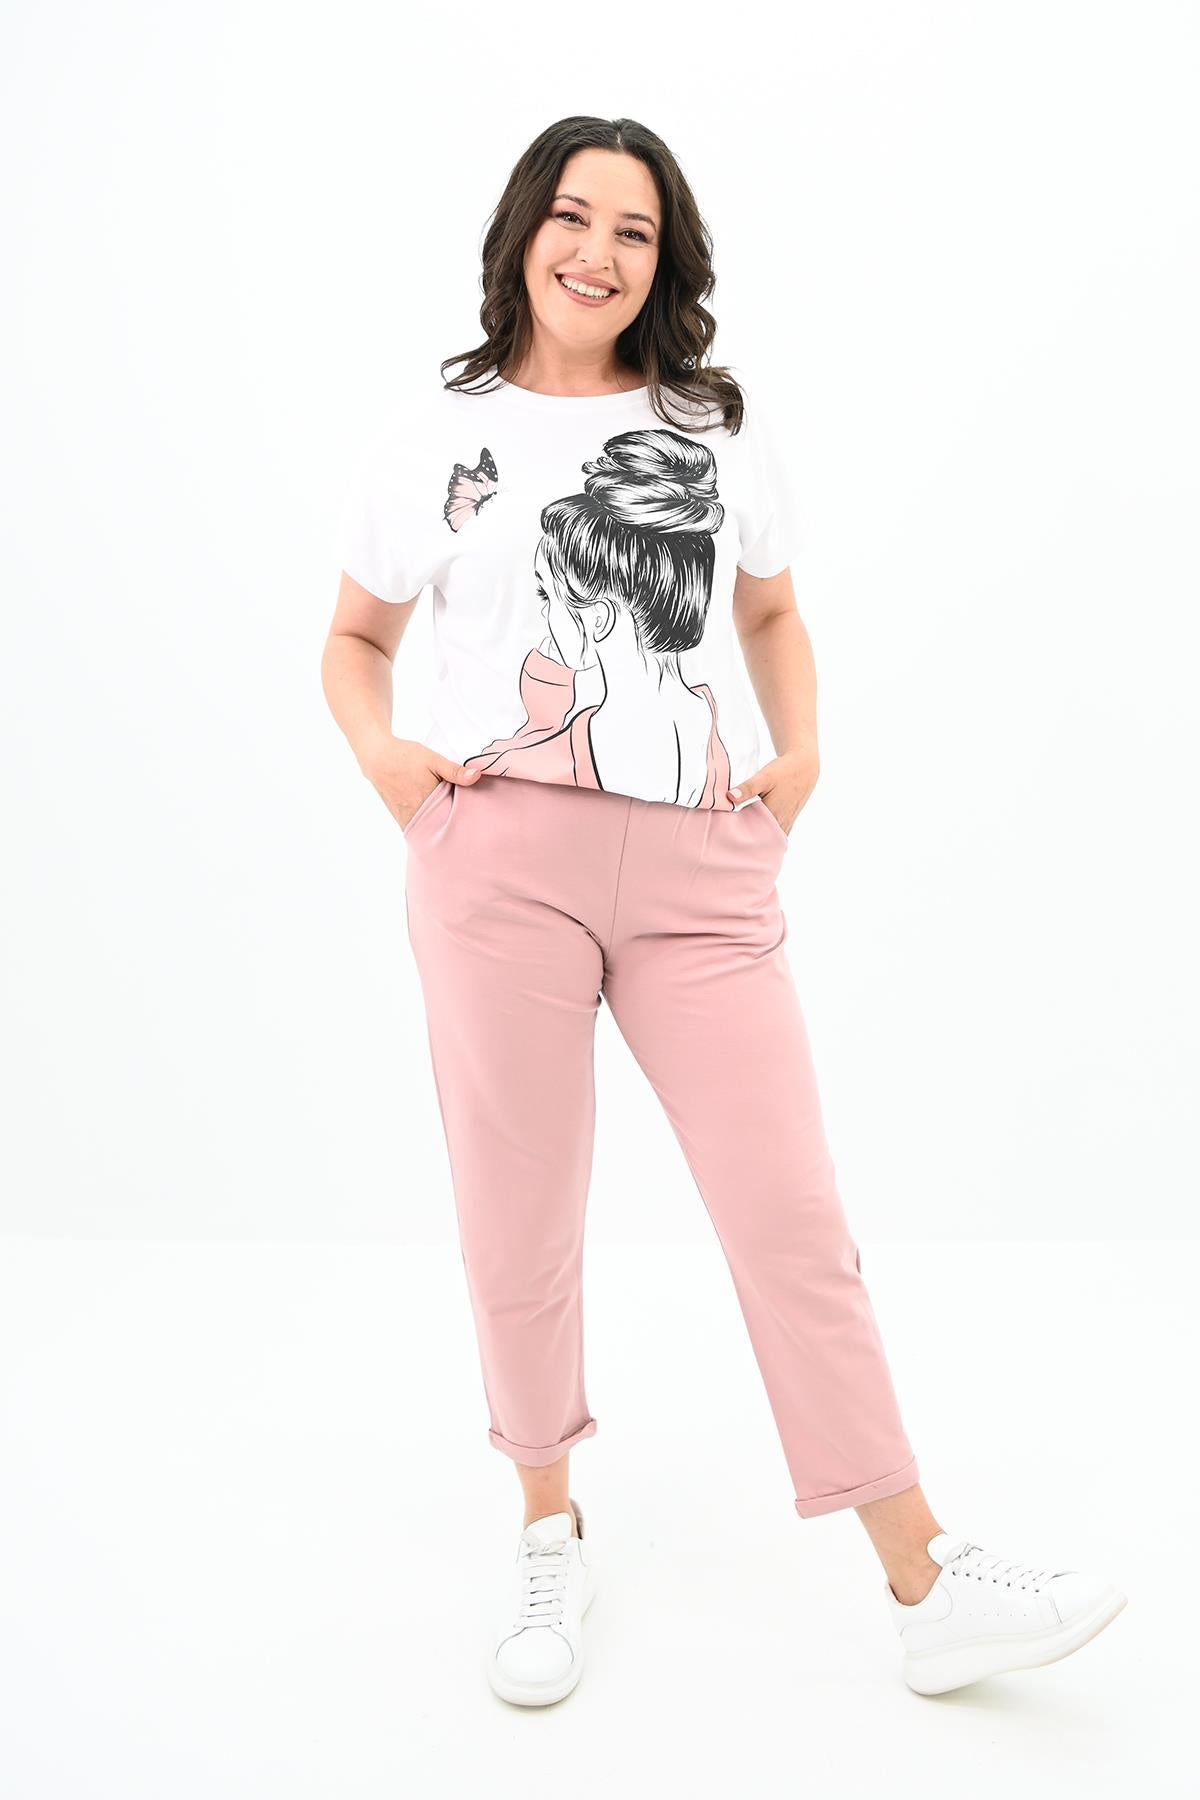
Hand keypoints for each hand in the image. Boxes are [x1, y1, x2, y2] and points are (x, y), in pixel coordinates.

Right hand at [358, 736, 483, 830]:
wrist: (377, 758)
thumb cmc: (405, 757)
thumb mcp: (433, 759)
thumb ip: (455, 771)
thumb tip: (477, 775)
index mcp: (428, 803)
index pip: (452, 820)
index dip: (464, 819)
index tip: (474, 818)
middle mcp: (416, 815)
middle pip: (441, 828)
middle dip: (453, 827)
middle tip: (467, 825)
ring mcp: (407, 819)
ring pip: (429, 830)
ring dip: (440, 828)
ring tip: (453, 825)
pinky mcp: (400, 818)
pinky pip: (418, 828)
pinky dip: (428, 827)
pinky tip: (436, 823)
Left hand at [728, 743, 819, 837]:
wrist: (805, 767)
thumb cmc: (784, 771)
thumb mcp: (764, 777)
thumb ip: (748, 788)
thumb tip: (730, 797)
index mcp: (773, 815)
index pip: (751, 833)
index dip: (737, 833)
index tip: (725, 831)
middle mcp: (781, 823)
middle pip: (760, 838)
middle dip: (746, 838)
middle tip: (729, 835)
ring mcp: (786, 824)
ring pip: (769, 837)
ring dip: (757, 836)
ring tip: (741, 834)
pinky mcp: (789, 821)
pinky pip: (776, 833)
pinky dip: (766, 833)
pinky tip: (757, 829)